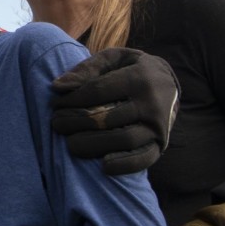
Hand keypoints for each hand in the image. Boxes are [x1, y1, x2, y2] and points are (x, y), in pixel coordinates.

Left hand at [50, 48, 178, 174]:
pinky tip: (103, 166)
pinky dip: (125, 165)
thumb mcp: (113, 58)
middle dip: (75, 122)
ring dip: (92, 144)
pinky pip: (144, 159)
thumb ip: (86, 68)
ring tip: (70, 144)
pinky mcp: (162, 144)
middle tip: (56, 124)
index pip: (98, 91)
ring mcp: (159, 126)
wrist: (169, 83)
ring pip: (124, 140)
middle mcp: (152, 102)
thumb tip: (57, 87)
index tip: (55, 104)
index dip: (72, 100)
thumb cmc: (131, 69)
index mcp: (139, 77)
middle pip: (107, 118)